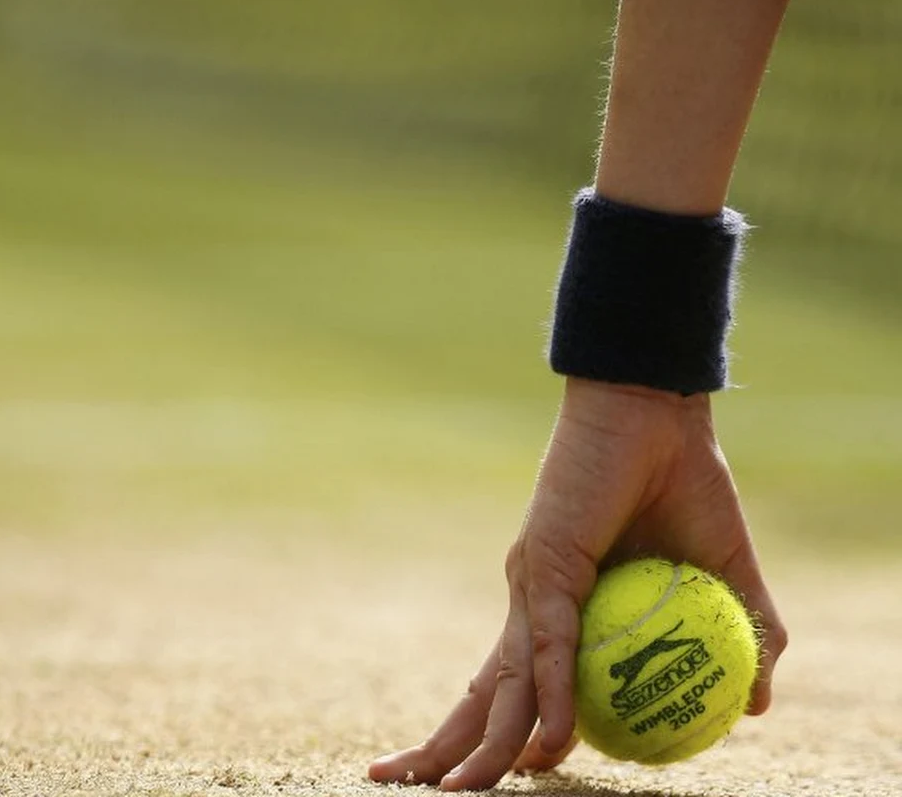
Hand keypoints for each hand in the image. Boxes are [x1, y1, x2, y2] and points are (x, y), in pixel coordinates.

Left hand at [368, 377, 787, 790]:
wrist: (661, 417)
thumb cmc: (685, 486)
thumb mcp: (728, 578)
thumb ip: (744, 638)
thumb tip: (757, 706)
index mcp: (559, 608)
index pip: (521, 684)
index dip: (502, 730)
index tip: (497, 776)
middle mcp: (533, 605)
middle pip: (489, 694)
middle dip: (451, 746)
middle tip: (418, 791)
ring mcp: (534, 588)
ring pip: (506, 683)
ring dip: (486, 745)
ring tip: (456, 793)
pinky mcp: (546, 566)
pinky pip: (551, 646)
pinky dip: (555, 697)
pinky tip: (551, 746)